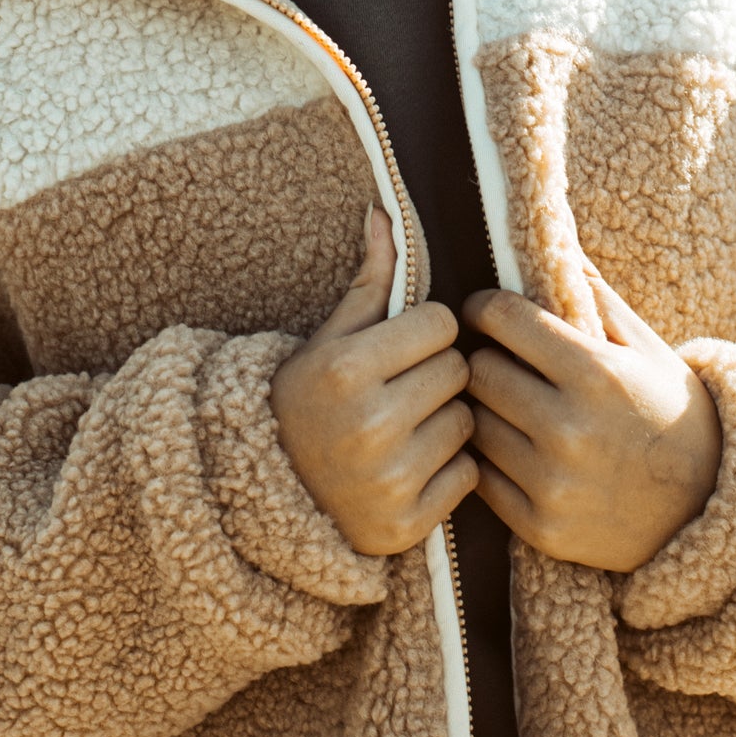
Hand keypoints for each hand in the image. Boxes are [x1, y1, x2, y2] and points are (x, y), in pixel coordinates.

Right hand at [271, 206, 476, 556]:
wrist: (267, 497)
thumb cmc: (307, 403)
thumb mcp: (327, 339)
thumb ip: (369, 280)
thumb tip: (386, 212)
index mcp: (346, 369)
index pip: (441, 323)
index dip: (426, 332)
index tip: (402, 347)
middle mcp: (368, 425)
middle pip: (459, 372)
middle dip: (438, 375)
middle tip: (405, 388)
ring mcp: (388, 480)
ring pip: (467, 423)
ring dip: (447, 422)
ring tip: (407, 427)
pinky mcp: (406, 524)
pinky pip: (468, 476)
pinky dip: (449, 472)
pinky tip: (413, 467)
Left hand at [462, 262, 722, 573]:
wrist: (709, 508)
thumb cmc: (670, 411)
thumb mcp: (647, 346)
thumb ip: (593, 294)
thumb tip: (550, 240)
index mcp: (596, 372)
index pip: (501, 319)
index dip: (485, 307)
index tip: (485, 310)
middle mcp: (569, 429)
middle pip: (477, 372)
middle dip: (485, 358)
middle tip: (499, 359)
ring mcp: (552, 483)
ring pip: (473, 424)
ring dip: (484, 410)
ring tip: (509, 405)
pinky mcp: (540, 528)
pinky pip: (481, 478)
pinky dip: (491, 461)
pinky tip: (516, 449)